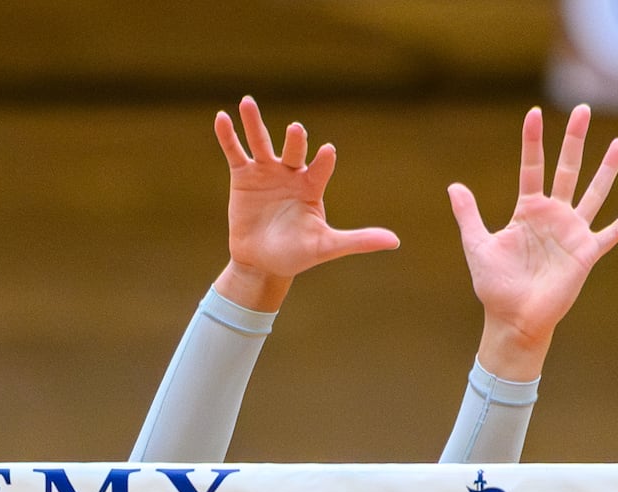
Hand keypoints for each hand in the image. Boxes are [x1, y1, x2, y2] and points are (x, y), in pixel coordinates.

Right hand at [215, 97, 398, 310]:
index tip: (328, 152)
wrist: (263, 263)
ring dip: (254, 123)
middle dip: (295, 141)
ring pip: (261, 142)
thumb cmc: (297, 254)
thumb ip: (358, 240)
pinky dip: (228, 136)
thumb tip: (395, 242)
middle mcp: (291, 173)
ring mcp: (267, 171)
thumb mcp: (327, 246)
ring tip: (248, 101)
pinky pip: (235, 152)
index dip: (324, 161)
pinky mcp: (243, 176)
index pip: (321, 168)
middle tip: (296, 130)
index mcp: (312, 186)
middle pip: (293, 149)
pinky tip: (222, 117)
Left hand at [448, 104, 617, 379]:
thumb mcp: (477, 246)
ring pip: (594, 193)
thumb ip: (469, 216)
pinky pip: (610, 233)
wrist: (513, 319)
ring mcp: (572, 233)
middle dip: (574, 140)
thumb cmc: (495, 286)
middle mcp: (553, 216)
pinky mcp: (586, 254)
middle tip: (583, 109)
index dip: (532, 141)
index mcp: (527, 211)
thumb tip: (453, 186)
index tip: (533, 113)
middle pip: (567, 169)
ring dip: (606, 169)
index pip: (532, 168)